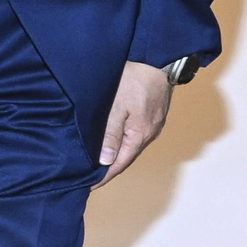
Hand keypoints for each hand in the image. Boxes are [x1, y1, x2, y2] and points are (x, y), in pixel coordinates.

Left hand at [97, 62, 176, 185]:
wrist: (158, 60)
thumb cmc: (134, 80)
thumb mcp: (116, 106)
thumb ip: (110, 134)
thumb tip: (106, 161)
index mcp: (140, 135)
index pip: (119, 164)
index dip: (104, 177)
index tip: (88, 186)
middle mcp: (150, 133)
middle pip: (127, 157)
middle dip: (109, 168)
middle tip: (90, 177)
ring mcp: (154, 124)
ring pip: (132, 146)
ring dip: (117, 155)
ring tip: (100, 162)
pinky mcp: (154, 115)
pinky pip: (137, 136)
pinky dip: (125, 143)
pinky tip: (115, 141)